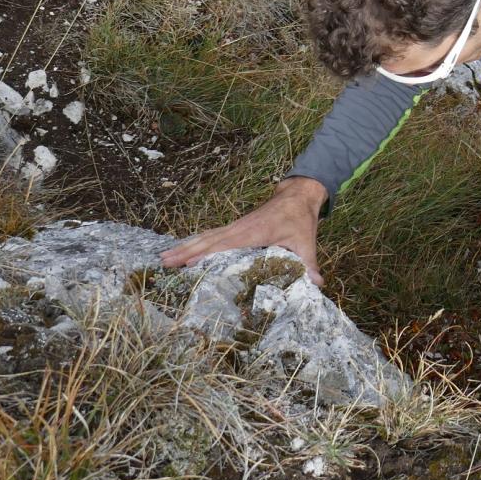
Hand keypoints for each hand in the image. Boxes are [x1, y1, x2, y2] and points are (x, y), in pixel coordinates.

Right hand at [159, 177, 327, 284]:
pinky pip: (211, 235)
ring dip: (185, 246)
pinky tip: (183, 249)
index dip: (205, 254)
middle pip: (207, 240)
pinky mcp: (235, 227)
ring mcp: (235, 226)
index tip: (185, 264)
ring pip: (205, 237)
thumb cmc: (300, 220)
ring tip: (163, 257)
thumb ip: (309, 264)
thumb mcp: (306, 242)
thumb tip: (318, 284)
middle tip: (162, 262)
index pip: (224, 245)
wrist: (297, 196)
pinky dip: (195, 242)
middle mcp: (239, 228)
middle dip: (184, 251)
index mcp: (253, 233)